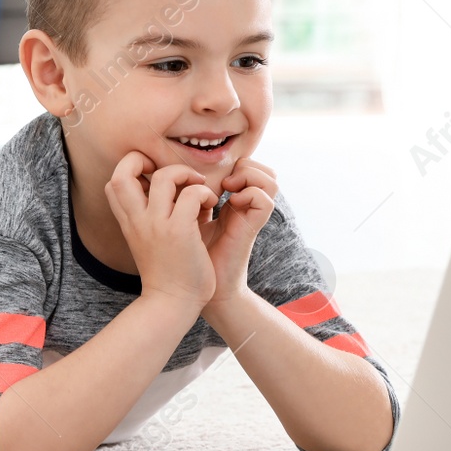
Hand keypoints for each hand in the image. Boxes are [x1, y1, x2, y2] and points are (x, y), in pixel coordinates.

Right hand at [104, 152, 219, 307]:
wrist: (172, 304)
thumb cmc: (167, 272)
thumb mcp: (147, 241)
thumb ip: (149, 217)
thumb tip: (165, 191)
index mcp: (129, 222)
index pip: (112, 182)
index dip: (129, 170)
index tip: (152, 175)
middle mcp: (138, 220)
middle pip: (122, 173)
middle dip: (143, 160)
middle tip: (168, 173)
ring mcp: (157, 225)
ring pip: (164, 177)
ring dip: (185, 174)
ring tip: (198, 188)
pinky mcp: (180, 232)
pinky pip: (191, 194)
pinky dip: (203, 193)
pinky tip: (210, 206)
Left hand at [199, 158, 277, 312]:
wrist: (190, 289)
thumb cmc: (184, 254)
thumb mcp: (184, 217)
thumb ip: (187, 196)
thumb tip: (179, 173)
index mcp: (231, 202)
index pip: (249, 168)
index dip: (234, 162)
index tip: (207, 176)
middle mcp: (245, 207)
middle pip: (264, 169)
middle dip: (245, 164)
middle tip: (221, 180)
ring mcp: (250, 217)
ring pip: (271, 179)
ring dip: (248, 176)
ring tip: (227, 188)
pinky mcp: (251, 229)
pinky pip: (265, 200)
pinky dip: (248, 194)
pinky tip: (229, 203)